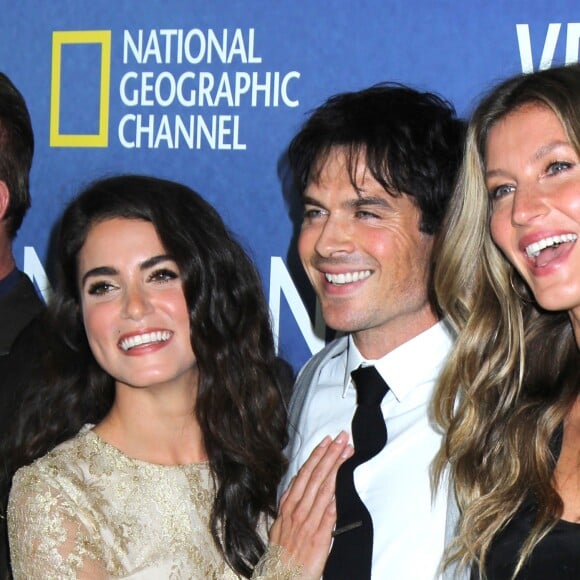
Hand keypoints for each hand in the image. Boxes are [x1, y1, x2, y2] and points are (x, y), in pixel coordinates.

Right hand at [269, 432, 352, 578]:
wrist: (280, 578)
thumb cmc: (282, 552)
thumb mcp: (279, 523)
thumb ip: (289, 501)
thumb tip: (298, 479)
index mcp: (289, 506)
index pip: (305, 473)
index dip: (318, 455)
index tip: (328, 441)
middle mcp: (298, 511)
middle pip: (316, 477)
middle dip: (330, 455)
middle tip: (343, 439)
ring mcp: (308, 524)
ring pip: (323, 491)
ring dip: (336, 470)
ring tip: (347, 454)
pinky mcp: (319, 539)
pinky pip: (328, 517)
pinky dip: (334, 501)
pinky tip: (342, 488)